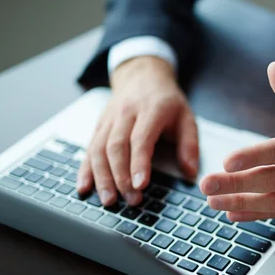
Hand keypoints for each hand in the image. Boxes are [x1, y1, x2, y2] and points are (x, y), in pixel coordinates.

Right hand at [77, 56, 198, 205]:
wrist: (142, 75)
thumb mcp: (186, 117)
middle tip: (131, 199)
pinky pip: (89, 148)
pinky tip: (85, 187)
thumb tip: (190, 172)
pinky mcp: (99, 126)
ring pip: (99, 149)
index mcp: (151, 110)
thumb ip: (189, 145)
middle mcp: (126, 113)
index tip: (140, 185)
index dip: (139, 163)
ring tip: (109, 199)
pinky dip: (85, 170)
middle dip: (121, 176)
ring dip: (102, 177)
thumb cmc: (166, 100)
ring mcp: (109, 119)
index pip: (141, 139)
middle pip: (116, 146)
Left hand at [199, 61, 274, 220]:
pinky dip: (256, 215)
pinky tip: (233, 215)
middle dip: (235, 185)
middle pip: (269, 181)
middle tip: (206, 185)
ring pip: (272, 203)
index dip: (252, 157)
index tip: (227, 161)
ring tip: (213, 202)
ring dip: (240, 204)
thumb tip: (273, 69)